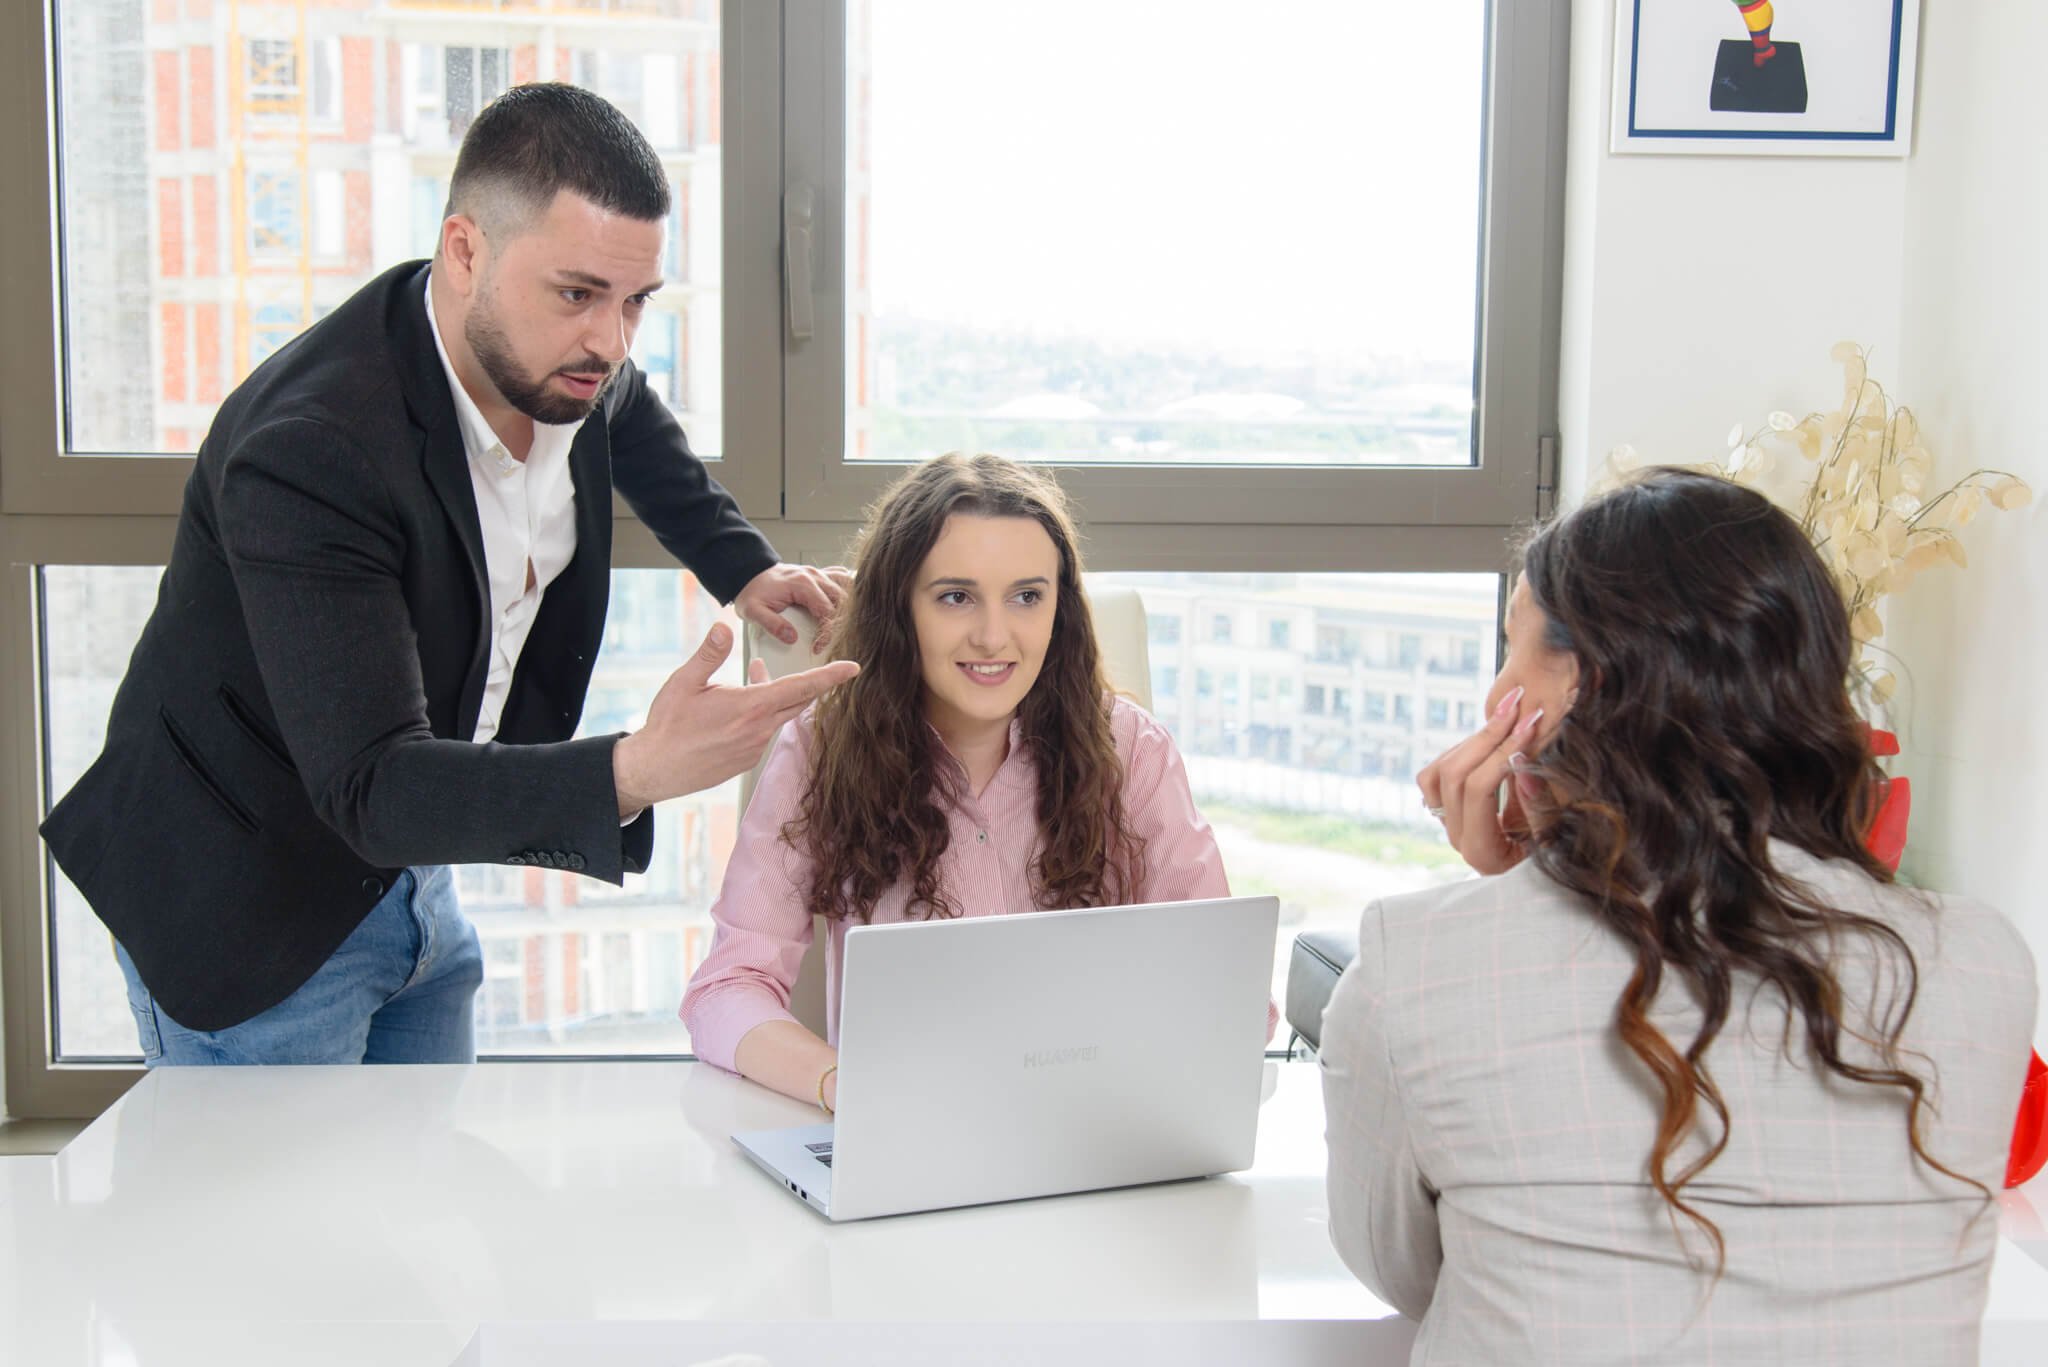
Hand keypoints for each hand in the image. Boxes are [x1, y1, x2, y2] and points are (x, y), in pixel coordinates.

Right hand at [613, 622, 857, 815]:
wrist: (654, 769)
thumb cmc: (668, 725)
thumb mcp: (685, 682)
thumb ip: (710, 653)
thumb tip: (724, 625)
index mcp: (751, 707)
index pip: (801, 687)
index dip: (830, 676)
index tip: (853, 668)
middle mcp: (759, 730)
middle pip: (798, 701)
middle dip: (808, 684)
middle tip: (822, 669)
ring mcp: (754, 748)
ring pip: (779, 716)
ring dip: (774, 697)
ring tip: (756, 676)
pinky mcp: (746, 760)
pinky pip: (764, 732)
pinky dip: (762, 715)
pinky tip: (740, 708)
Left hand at [733, 563, 855, 653]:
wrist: (747, 573)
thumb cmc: (751, 592)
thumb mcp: (753, 611)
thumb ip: (772, 625)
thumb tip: (792, 638)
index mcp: (802, 585)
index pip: (827, 611)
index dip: (826, 633)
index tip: (817, 647)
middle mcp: (814, 576)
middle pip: (842, 599)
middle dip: (840, 622)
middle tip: (832, 639)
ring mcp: (817, 573)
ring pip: (846, 586)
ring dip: (848, 604)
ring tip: (843, 624)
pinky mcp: (816, 574)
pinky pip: (839, 577)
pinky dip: (846, 589)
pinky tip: (845, 604)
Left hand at [1416, 685, 1544, 874]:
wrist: (1542, 874)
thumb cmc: (1555, 855)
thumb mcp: (1555, 833)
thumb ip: (1537, 802)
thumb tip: (1520, 760)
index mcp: (1481, 850)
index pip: (1478, 789)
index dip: (1503, 751)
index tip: (1531, 723)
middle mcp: (1457, 839)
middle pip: (1453, 774)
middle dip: (1487, 735)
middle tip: (1516, 705)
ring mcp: (1447, 825)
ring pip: (1438, 771)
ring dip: (1472, 740)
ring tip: (1505, 716)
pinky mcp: (1446, 812)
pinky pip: (1437, 774)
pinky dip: (1461, 750)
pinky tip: (1489, 736)